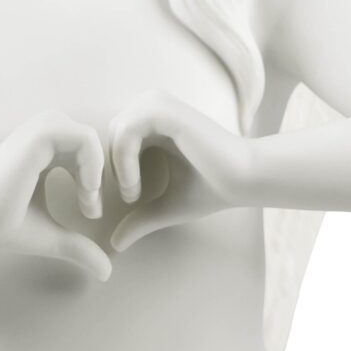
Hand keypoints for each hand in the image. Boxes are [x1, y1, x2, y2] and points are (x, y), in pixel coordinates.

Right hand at [0, 111, 111, 281]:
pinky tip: (85, 191)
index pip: (88, 151)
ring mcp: (39, 131)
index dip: (98, 180)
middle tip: (91, 207)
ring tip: (88, 198)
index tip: (90, 213)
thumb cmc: (4, 226)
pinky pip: (85, 137)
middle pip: (93, 141)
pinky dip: (94, 164)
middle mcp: (41, 135)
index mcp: (43, 151)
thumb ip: (79, 248)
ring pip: (91, 135)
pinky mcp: (39, 135)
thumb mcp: (52, 237)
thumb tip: (106, 274)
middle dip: (103, 172)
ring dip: (99, 168)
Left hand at [106, 91, 251, 252]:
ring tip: (132, 194)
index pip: (110, 140)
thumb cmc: (211, 190)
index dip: (107, 171)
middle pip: (106, 135)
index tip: (122, 201)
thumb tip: (114, 245)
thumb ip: (139, 220)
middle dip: (106, 170)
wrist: (245, 180)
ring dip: (114, 167)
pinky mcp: (166, 111)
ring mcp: (160, 105)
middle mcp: (154, 107)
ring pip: (114, 131)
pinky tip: (135, 187)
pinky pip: (126, 131)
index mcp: (153, 124)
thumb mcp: (166, 207)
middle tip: (126, 199)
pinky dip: (123, 162)